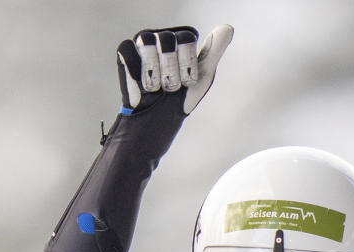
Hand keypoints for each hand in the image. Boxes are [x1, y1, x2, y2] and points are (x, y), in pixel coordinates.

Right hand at [117, 25, 233, 115]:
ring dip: (154, 74)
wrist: (156, 122)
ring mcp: (144, 43)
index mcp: (182, 39)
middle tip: (170, 87)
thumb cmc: (180, 99)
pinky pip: (129, 50)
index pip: (186, 38)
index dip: (187, 65)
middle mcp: (163, 36)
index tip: (186, 82)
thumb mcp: (202, 77)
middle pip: (167, 40)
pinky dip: (136, 73)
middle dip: (171, 72)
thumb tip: (228, 27)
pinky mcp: (126, 52)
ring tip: (156, 88)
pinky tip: (141, 86)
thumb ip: (214, 51)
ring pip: (147, 43)